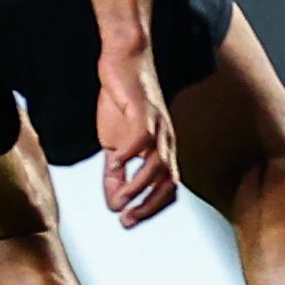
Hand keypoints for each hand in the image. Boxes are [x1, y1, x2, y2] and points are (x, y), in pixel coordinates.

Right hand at [96, 46, 179, 226]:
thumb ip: (114, 174)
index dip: (153, 208)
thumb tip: (114, 204)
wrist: (122, 61)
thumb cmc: (122, 102)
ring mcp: (157, 124)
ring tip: (120, 198)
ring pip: (158, 162)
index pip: (169, 187)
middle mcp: (165, 140)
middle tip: (127, 221)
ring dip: (140, 185)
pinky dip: (131, 153)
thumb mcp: (115, 144)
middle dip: (150, 205)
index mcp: (162, 150)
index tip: (129, 223)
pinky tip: (115, 160)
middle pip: (170, 180)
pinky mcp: (143, 109)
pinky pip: (143, 136)